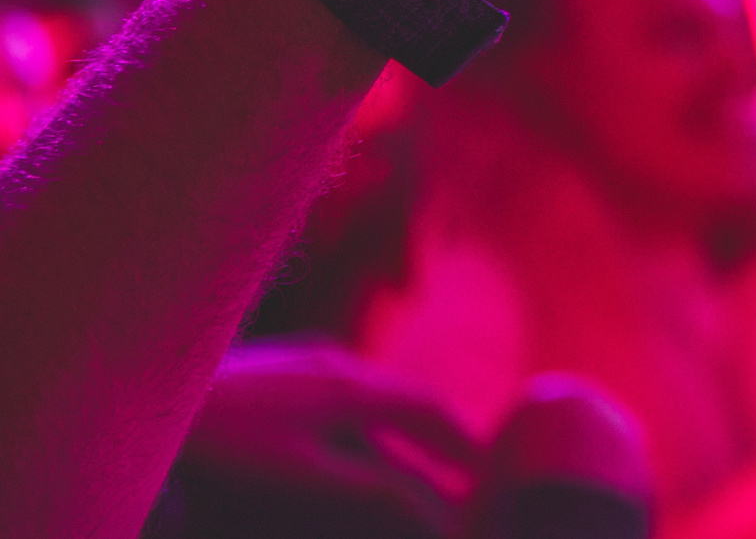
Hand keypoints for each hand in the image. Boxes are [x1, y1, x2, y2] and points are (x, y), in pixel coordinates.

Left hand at [182, 343, 480, 535]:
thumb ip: (375, 490)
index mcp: (351, 385)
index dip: (463, 443)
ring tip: (411, 458)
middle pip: (403, 399)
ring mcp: (297, 365)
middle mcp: (333, 365)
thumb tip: (440, 514)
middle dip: (438, 435)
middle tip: (464, 468)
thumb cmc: (224, 446)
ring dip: (399, 429)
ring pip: (369, 396)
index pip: (429, 410)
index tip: (490, 472)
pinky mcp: (265, 374)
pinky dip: (361, 422)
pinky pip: (336, 395)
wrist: (141, 398)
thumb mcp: (306, 476)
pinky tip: (343, 438)